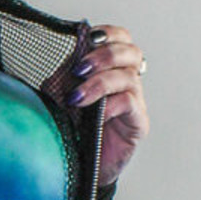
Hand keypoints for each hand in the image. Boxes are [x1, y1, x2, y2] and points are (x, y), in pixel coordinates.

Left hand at [67, 24, 149, 185]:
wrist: (79, 166)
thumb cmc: (75, 129)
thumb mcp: (62, 95)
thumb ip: (65, 75)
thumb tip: (64, 55)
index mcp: (112, 69)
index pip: (121, 39)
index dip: (108, 34)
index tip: (88, 38)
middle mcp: (128, 81)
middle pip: (131, 52)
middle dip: (103, 56)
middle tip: (79, 70)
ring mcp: (136, 102)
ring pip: (128, 77)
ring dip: (99, 83)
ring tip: (76, 98)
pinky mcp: (138, 123)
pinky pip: (130, 104)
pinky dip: (110, 105)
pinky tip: (95, 114)